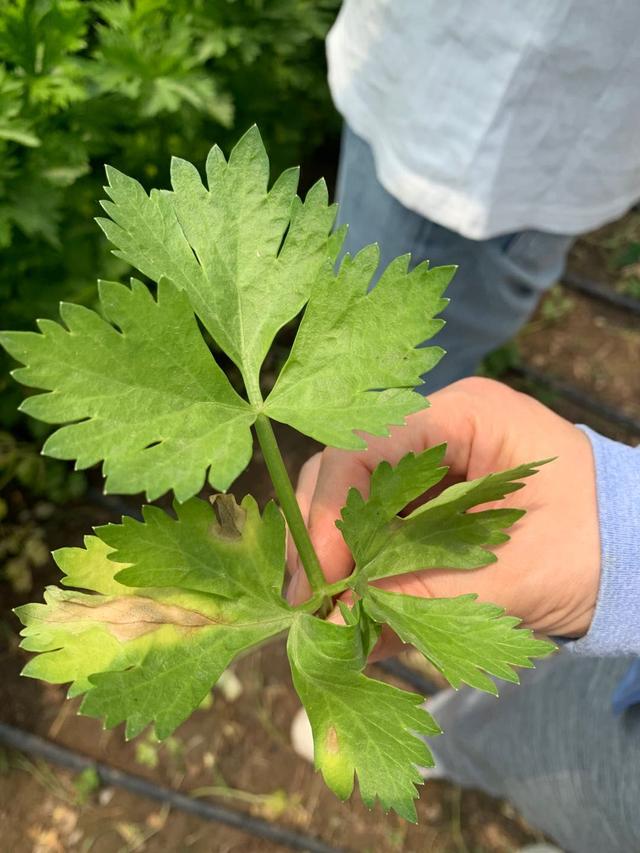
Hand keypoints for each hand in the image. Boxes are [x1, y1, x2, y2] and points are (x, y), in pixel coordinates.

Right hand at [287, 377, 599, 650]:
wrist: (633, 556)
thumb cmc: (599, 546)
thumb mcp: (523, 573)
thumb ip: (435, 592)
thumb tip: (344, 617)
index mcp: (464, 416)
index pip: (367, 444)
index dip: (333, 508)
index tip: (323, 577)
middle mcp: (434, 433)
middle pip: (346, 471)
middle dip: (324, 538)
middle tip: (314, 607)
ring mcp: (427, 470)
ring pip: (352, 504)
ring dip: (339, 562)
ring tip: (335, 621)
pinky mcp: (426, 507)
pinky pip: (376, 535)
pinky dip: (363, 576)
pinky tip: (361, 618)